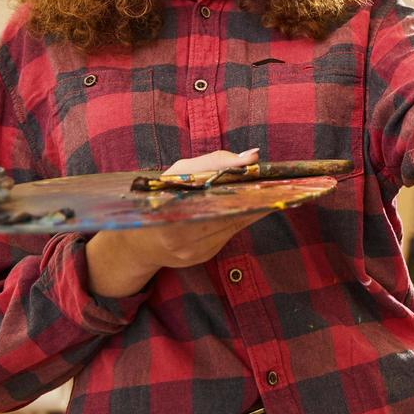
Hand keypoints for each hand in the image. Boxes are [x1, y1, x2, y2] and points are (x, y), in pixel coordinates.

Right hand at [85, 148, 272, 296]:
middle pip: (228, 210)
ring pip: (234, 223)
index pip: (212, 190)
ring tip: (273, 190)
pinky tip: (256, 206)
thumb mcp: (179, 172)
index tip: (259, 167)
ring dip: (255, 206)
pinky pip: (230, 233)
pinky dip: (244, 218)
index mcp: (169, 206)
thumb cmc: (160, 196)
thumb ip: (215, 162)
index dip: (236, 177)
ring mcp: (191, 249)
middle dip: (253, 194)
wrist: (138, 241)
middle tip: (276, 180)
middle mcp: (179, 233)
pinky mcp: (202, 257)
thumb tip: (253, 156)